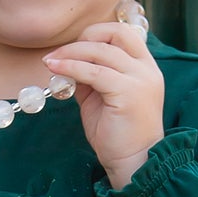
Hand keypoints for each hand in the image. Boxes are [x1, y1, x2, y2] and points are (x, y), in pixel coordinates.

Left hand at [42, 19, 163, 186]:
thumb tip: (67, 61)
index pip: (122, 33)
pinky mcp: (128, 92)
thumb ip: (91, 76)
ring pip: (100, 51)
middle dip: (84, 37)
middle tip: (60, 53)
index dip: (95, 34)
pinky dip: (70, 67)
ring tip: (50, 62)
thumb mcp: (102, 97)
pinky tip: (55, 70)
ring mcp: (140, 79)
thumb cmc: (117, 134)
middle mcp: (147, 69)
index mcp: (145, 67)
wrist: (134, 163)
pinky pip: (93, 71)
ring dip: (70, 53)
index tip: (73, 49)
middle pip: (114, 33)